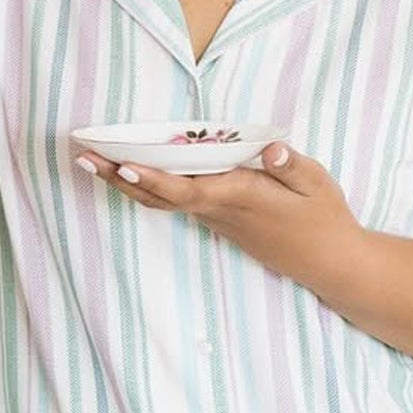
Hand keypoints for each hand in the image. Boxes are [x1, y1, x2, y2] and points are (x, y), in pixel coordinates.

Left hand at [75, 141, 366, 287]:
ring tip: (93, 162)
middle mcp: (217, 209)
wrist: (329, 264)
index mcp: (238, 196)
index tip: (123, 164)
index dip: (153, 178)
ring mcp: (214, 218)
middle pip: (158, 195)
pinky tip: (129, 173)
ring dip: (125, 182)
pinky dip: (147, 188)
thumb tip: (271, 149)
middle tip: (83, 157)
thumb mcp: (317, 185)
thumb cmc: (324, 219)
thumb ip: (291, 166)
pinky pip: (174, 203)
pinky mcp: (217, 221)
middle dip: (120, 176)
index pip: (186, 188)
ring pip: (161, 201)